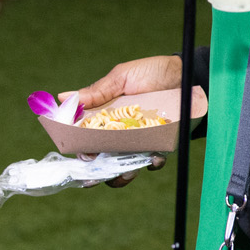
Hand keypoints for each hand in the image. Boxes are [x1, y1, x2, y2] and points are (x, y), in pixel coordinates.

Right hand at [65, 56, 203, 187]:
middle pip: (104, 159)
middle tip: (99, 174)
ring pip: (126, 167)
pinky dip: (153, 163)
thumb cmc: (151, 73)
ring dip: (123, 175)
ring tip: (127, 172)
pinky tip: (155, 157)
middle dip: (99, 172)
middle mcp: (121, 133)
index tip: (84, 155)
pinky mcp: (160, 145)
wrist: (186, 74)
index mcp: (106, 118)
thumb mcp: (122, 78)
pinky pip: (154, 161)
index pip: (87, 140)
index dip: (83, 151)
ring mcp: (140, 141)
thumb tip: (62, 98)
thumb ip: (97, 92)